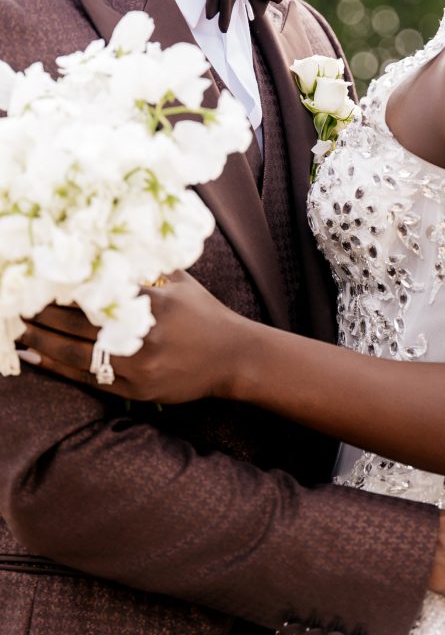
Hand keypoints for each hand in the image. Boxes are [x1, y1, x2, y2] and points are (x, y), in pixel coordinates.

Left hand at [18, 272, 247, 403]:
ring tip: (20, 331)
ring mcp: (138, 366)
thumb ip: (149, 267)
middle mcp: (142, 335)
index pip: (98, 295)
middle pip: (81, 325)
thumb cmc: (205, 314)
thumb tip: (116, 245)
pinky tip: (38, 358)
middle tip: (17, 304)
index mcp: (152, 303)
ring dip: (45, 342)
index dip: (65, 292)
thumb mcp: (180, 282)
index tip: (41, 282)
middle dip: (46, 315)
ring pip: (79, 354)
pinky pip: (89, 379)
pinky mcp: (136, 390)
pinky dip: (59, 368)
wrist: (233, 357)